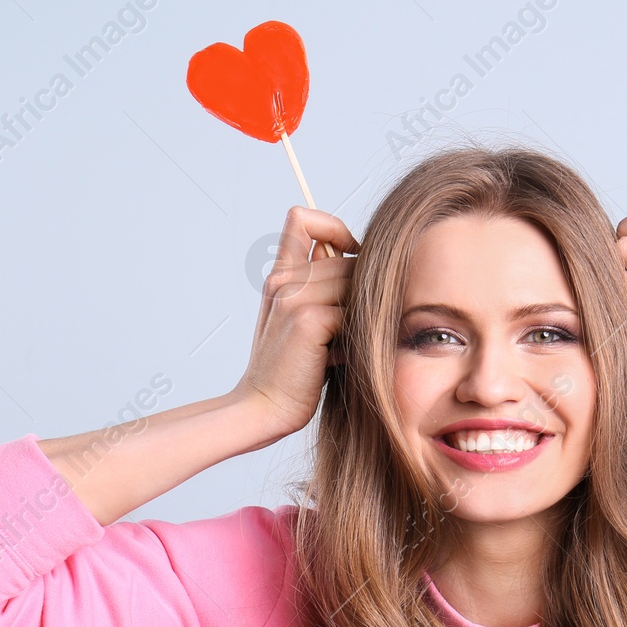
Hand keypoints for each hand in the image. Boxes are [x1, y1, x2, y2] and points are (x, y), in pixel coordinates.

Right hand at [231, 205, 359, 438]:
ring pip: (356, 284)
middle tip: (353, 330)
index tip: (350, 257)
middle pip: (347, 259)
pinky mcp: (310, 320)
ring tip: (347, 345)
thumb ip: (321, 290)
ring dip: (363, 314)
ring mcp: (294, 298)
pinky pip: (355, 312)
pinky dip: (358, 336)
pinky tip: (343, 358)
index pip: (302, 218)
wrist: (264, 408)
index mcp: (279, 276)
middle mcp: (283, 280)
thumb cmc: (292, 372)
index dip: (334, 228)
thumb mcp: (304, 323)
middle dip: (363, 292)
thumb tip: (355, 262)